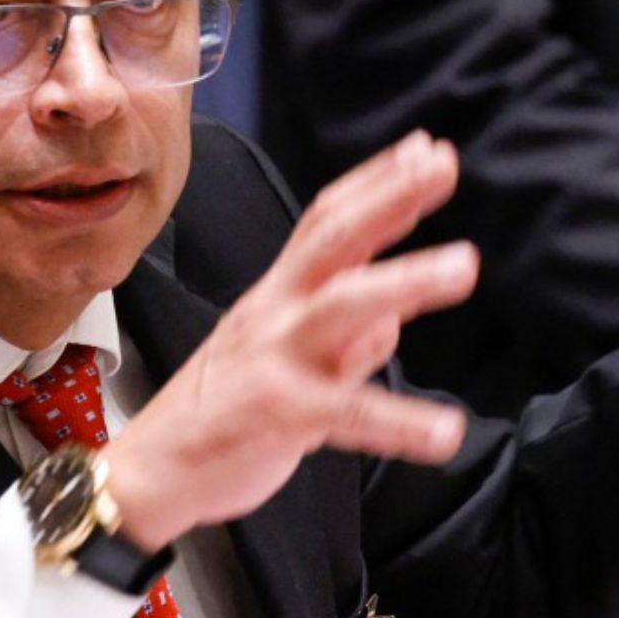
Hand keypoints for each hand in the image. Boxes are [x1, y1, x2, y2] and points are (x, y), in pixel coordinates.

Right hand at [103, 131, 475, 551]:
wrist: (153, 468)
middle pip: (333, 239)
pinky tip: (447, 432)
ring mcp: (275, 358)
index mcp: (278, 293)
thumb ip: (344, 338)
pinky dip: (400, 424)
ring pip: (342, 306)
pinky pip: (349, 414)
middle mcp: (276, 312)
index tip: (425, 149)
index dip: (375, 182)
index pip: (327, 220)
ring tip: (465, 266)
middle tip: (442, 165)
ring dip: (404, 281)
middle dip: (388, 198)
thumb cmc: (225, 407)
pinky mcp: (278, 413)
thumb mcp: (285, 360)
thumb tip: (396, 318)